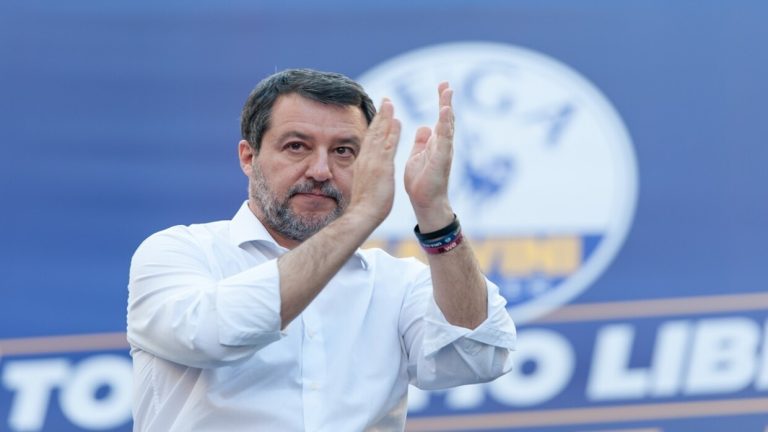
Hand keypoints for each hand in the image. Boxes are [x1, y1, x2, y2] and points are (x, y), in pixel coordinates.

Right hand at [347, 99, 401, 225]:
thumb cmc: (363, 206)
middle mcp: (366, 159)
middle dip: (380, 116)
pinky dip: (392, 132)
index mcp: (363, 163)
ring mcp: (373, 161)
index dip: (375, 126)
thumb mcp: (363, 185)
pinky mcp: (381, 166)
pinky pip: (388, 145)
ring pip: (379, 135)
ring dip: (385, 118)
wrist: (361, 214)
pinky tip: (397, 121)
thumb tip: (366, 174)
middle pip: (373, 132)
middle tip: (386, 100)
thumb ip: (365, 175)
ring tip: (390, 103)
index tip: (380, 115)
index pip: (369, 140)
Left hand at [404, 82, 454, 230]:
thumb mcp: (418, 155)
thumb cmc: (422, 181)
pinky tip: (444, 112)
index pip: (441, 118)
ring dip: (447, 108)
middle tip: (447, 84)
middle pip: (446, 118)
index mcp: (436, 143)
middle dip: (446, 100)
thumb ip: (422, 141)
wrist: (425, 202)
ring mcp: (444, 151)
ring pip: (447, 126)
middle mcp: (443, 145)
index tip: (442, 85)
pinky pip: (444, 139)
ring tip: (447, 92)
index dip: (442, 101)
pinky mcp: (441, 159)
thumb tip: (425, 126)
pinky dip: (445, 124)